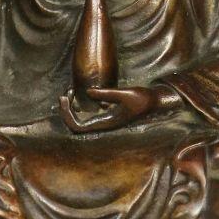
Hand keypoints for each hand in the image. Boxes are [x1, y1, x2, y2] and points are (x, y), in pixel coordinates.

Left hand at [59, 85, 176, 133]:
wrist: (154, 101)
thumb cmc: (142, 98)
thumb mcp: (125, 93)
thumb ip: (107, 93)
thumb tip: (88, 92)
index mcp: (105, 123)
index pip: (78, 127)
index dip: (67, 115)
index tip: (66, 98)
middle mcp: (102, 124)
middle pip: (74, 126)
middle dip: (65, 111)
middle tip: (65, 93)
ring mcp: (102, 120)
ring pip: (78, 120)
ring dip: (70, 108)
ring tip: (69, 91)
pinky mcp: (104, 114)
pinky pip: (84, 115)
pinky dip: (77, 105)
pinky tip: (77, 93)